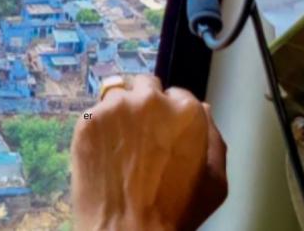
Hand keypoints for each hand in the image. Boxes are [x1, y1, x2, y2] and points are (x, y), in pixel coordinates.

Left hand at [71, 75, 226, 229]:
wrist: (127, 230)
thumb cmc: (175, 212)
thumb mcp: (215, 181)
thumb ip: (214, 138)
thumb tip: (203, 110)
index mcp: (186, 110)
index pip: (178, 95)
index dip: (171, 115)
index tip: (165, 133)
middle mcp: (150, 100)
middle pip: (146, 86)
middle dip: (145, 104)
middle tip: (142, 134)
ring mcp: (115, 108)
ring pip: (117, 95)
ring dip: (120, 111)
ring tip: (120, 142)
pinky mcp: (88, 119)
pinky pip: (94, 112)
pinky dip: (99, 127)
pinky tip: (104, 151)